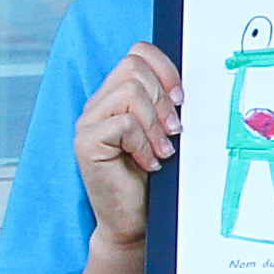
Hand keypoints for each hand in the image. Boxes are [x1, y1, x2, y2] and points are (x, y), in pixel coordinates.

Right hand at [73, 44, 182, 249]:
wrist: (135, 219)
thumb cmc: (154, 177)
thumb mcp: (165, 133)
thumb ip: (167, 105)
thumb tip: (187, 85)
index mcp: (117, 96)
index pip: (137, 53)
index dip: (165, 69)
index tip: (182, 99)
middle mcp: (98, 105)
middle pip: (133, 68)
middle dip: (164, 98)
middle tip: (175, 130)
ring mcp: (87, 123)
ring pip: (129, 92)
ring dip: (155, 122)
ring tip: (163, 149)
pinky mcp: (85, 144)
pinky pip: (123, 124)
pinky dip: (143, 143)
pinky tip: (148, 163)